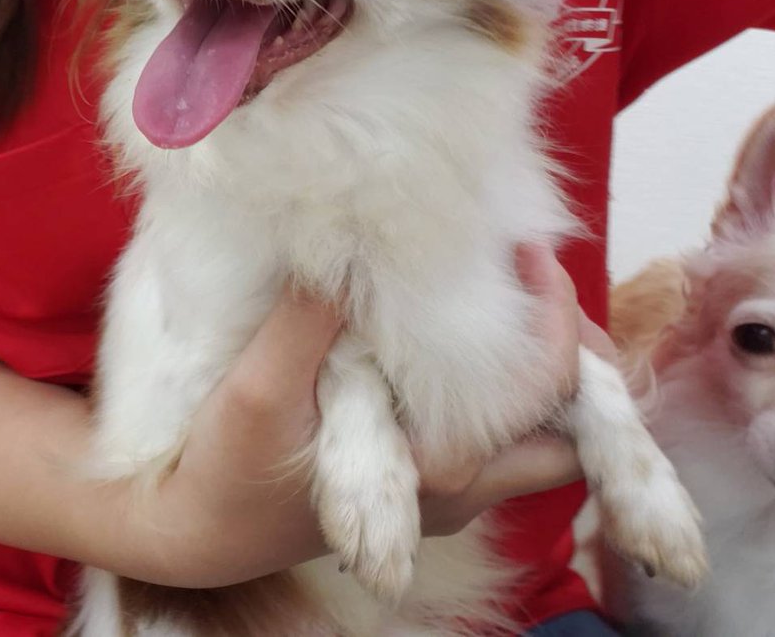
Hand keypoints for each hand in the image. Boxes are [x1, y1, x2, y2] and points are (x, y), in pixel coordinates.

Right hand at [126, 244, 613, 586]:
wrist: (201, 533)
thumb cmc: (227, 468)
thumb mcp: (257, 387)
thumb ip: (308, 321)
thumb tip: (351, 241)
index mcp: (437, 467)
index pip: (546, 394)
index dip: (555, 318)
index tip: (526, 252)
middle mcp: (459, 492)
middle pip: (571, 429)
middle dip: (573, 351)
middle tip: (532, 278)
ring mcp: (447, 498)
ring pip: (540, 442)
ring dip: (540, 373)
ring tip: (506, 299)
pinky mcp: (427, 493)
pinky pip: (500, 445)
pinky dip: (504, 392)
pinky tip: (463, 345)